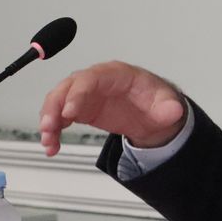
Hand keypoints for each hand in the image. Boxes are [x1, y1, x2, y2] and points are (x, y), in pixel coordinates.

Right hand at [39, 61, 186, 156]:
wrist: (153, 113)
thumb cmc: (155, 100)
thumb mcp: (165, 103)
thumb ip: (168, 107)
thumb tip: (173, 110)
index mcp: (116, 74)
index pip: (91, 78)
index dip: (77, 94)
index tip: (69, 113)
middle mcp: (97, 81)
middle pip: (68, 87)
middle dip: (55, 106)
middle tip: (49, 127)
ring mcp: (86, 94)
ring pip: (58, 101)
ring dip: (49, 119)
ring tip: (49, 141)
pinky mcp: (81, 109)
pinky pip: (60, 116)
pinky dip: (53, 130)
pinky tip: (52, 146)